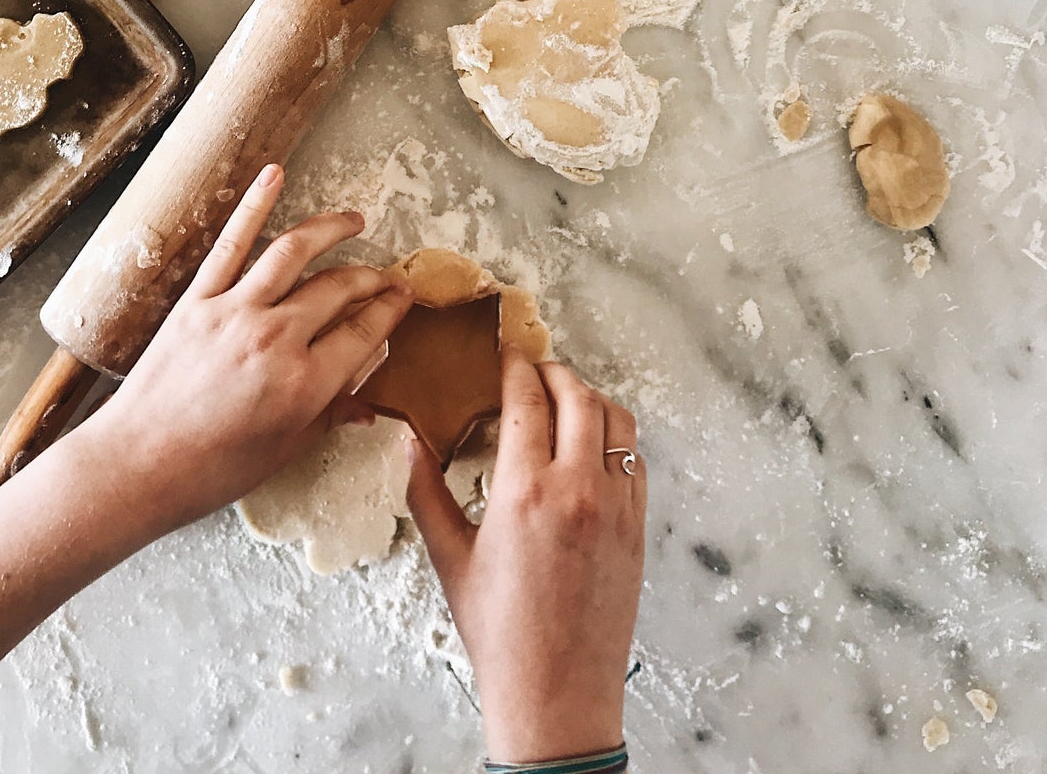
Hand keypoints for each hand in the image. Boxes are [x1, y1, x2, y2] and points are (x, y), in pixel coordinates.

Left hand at [72, 164, 412, 536]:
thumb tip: (364, 404)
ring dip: (331, 229)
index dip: (391, 311)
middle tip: (386, 274)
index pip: (364, 332)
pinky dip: (254, 204)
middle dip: (371, 278)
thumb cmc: (209, 470)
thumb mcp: (283, 451)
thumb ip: (327, 417)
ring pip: (295, 252)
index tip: (403, 297)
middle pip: (339, 290)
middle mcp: (276, 338)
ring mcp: (235, 311)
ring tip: (353, 222)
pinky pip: (232, 244)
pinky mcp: (198, 300)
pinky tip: (274, 175)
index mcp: (305, 383)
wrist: (138, 465)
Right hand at [407, 350, 645, 764]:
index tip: (505, 352)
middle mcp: (576, 490)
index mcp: (524, 491)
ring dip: (590, 396)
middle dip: (553, 371)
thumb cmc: (499, 632)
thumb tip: (409, 441)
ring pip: (616, 419)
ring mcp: (615, 508)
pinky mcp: (637, 529)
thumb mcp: (449, 557)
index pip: (526, 398)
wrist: (556, 693)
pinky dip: (615, 436)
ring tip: (564, 397)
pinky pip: (635, 460)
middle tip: (532, 368)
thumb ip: (426, 490)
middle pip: (577, 395)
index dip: (514, 365)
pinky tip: (592, 443)